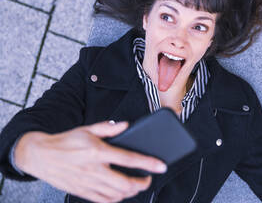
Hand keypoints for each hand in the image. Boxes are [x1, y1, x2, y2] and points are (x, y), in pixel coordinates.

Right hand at [14, 121, 167, 202]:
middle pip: (125, 183)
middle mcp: (94, 169)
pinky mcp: (81, 192)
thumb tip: (126, 125)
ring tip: (136, 185)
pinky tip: (120, 193)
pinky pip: (103, 201)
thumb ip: (109, 128)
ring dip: (130, 192)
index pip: (129, 159)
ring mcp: (87, 183)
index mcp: (98, 151)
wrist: (41, 155)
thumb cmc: (66, 141)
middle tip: (148, 179)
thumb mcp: (88, 129)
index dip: (148, 163)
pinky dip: (116, 199)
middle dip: (142, 184)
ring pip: (116, 195)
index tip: (161, 166)